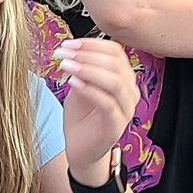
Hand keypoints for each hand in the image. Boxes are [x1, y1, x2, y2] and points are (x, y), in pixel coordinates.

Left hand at [51, 37, 140, 169]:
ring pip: (115, 82)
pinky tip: (73, 83)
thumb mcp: (80, 86)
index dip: (91, 44)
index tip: (68, 44)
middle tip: (63, 53)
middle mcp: (130, 91)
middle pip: (116, 64)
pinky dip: (90, 90)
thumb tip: (74, 49)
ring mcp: (126, 109)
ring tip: (66, 66)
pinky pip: (107, 103)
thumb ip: (82, 69)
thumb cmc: (81, 117)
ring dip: (88, 69)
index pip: (115, 52)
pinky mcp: (116, 125)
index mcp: (123, 78)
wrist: (80, 149)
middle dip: (87, 55)